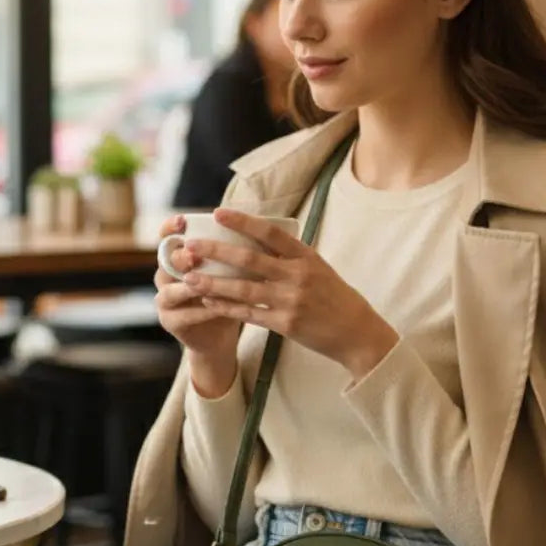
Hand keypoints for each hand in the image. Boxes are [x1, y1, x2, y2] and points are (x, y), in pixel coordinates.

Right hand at [153, 215, 241, 373]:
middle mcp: (165, 276)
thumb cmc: (228, 294)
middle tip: (194, 256)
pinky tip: (217, 307)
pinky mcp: (170, 321)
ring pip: (170, 290)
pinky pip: (183, 315)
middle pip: (165, 262)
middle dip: (180, 258)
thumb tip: (258, 228)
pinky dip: (201, 311)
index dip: (170, 228)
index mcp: (177, 257)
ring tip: (202, 283)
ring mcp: (164, 300)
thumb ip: (234, 253)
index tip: (182, 221)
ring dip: (187, 286)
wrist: (219, 334)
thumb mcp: (231, 270)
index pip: (167, 237)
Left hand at [180, 208, 399, 381]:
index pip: (270, 233)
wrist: (355, 332)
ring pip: (244, 288)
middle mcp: (298, 275)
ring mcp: (291, 300)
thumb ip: (290, 255)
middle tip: (191, 245)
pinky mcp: (285, 324)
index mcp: (306, 256)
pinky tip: (208, 301)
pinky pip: (249, 314)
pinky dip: (226, 307)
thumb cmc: (334, 296)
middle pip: (249, 259)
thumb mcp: (318, 267)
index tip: (219, 213)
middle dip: (217, 250)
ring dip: (213, 282)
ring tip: (189, 277)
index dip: (243, 221)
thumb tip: (259, 235)